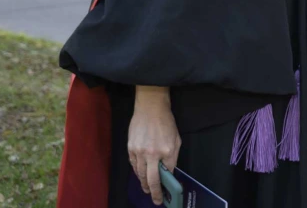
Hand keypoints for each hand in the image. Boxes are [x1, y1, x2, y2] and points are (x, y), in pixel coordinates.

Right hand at [128, 86, 180, 205]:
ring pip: (140, 174)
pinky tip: (140, 176)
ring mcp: (139, 152)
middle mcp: (152, 154)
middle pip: (152, 179)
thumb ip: (172, 156)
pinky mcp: (130, 148)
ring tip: (147, 190)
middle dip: (154, 192)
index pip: (167, 172)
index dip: (167, 183)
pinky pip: (133, 165)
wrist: (150, 108)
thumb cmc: (166, 122)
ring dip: (144, 184)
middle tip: (155, 200)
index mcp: (167, 151)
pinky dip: (137, 172)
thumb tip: (169, 170)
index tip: (167, 191)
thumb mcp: (176, 138)